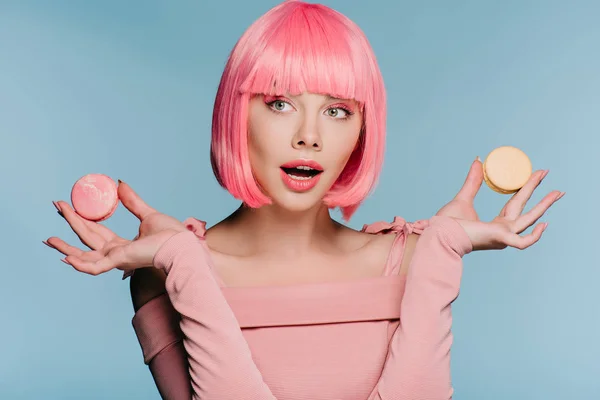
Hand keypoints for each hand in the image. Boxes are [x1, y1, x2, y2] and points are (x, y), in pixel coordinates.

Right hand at [44, 180, 187, 274]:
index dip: (81, 219)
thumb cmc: (170, 235)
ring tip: (49, 240)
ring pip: (84, 255)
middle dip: (70, 224)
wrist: (181, 244)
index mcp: (122, 245)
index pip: (95, 232)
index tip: (67, 206)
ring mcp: (116, 260)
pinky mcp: (120, 262)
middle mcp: (116, 254)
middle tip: (56, 208)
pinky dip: (80, 264)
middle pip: (86, 239)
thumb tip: (120, 184)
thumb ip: (132, 201)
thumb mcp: (147, 214)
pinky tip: (66, 257)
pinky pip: (95, 267)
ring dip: (66, 248)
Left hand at [436, 158, 563, 250]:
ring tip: (557, 192)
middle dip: (541, 194)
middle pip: (526, 209)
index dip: (526, 189)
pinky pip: (522, 242)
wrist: (438, 234)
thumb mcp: (463, 197)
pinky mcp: (499, 239)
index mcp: (497, 224)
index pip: (516, 204)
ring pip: (529, 220)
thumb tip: (478, 160)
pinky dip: (534, 236)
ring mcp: (503, 236)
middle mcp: (503, 231)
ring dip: (544, 206)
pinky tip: (543, 224)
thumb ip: (473, 181)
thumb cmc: (448, 223)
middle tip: (548, 175)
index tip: (537, 174)